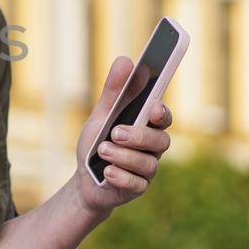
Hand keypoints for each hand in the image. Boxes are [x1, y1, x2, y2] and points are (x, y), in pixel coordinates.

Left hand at [71, 55, 173, 222]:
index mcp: (147, 126)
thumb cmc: (98, 142)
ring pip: (148, 164)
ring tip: (102, 150)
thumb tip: (126, 60)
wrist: (84, 178)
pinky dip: (120, 177)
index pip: (164, 117)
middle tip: (115, 132)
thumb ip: (114, 91)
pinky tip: (106, 173)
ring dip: (123, 156)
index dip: (162, 113)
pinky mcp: (138, 188)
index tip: (153, 108)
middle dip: (138, 136)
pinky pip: (137, 184)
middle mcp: (152, 148)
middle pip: (160, 141)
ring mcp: (147, 170)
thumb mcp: (101, 115)